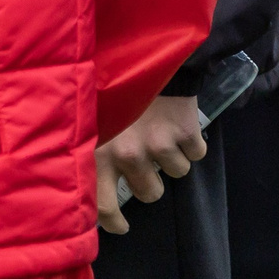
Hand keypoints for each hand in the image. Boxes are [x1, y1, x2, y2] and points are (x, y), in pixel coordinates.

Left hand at [93, 93, 209, 234]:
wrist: (147, 53)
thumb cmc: (112, 87)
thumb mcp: (90, 120)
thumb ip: (88, 150)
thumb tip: (84, 188)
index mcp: (97, 152)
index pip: (102, 205)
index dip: (113, 221)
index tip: (121, 226)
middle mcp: (126, 154)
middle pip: (149, 194)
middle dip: (149, 187)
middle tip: (147, 178)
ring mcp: (157, 145)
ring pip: (174, 174)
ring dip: (170, 157)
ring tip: (158, 129)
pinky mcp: (184, 134)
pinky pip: (194, 155)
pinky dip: (189, 143)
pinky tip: (176, 121)